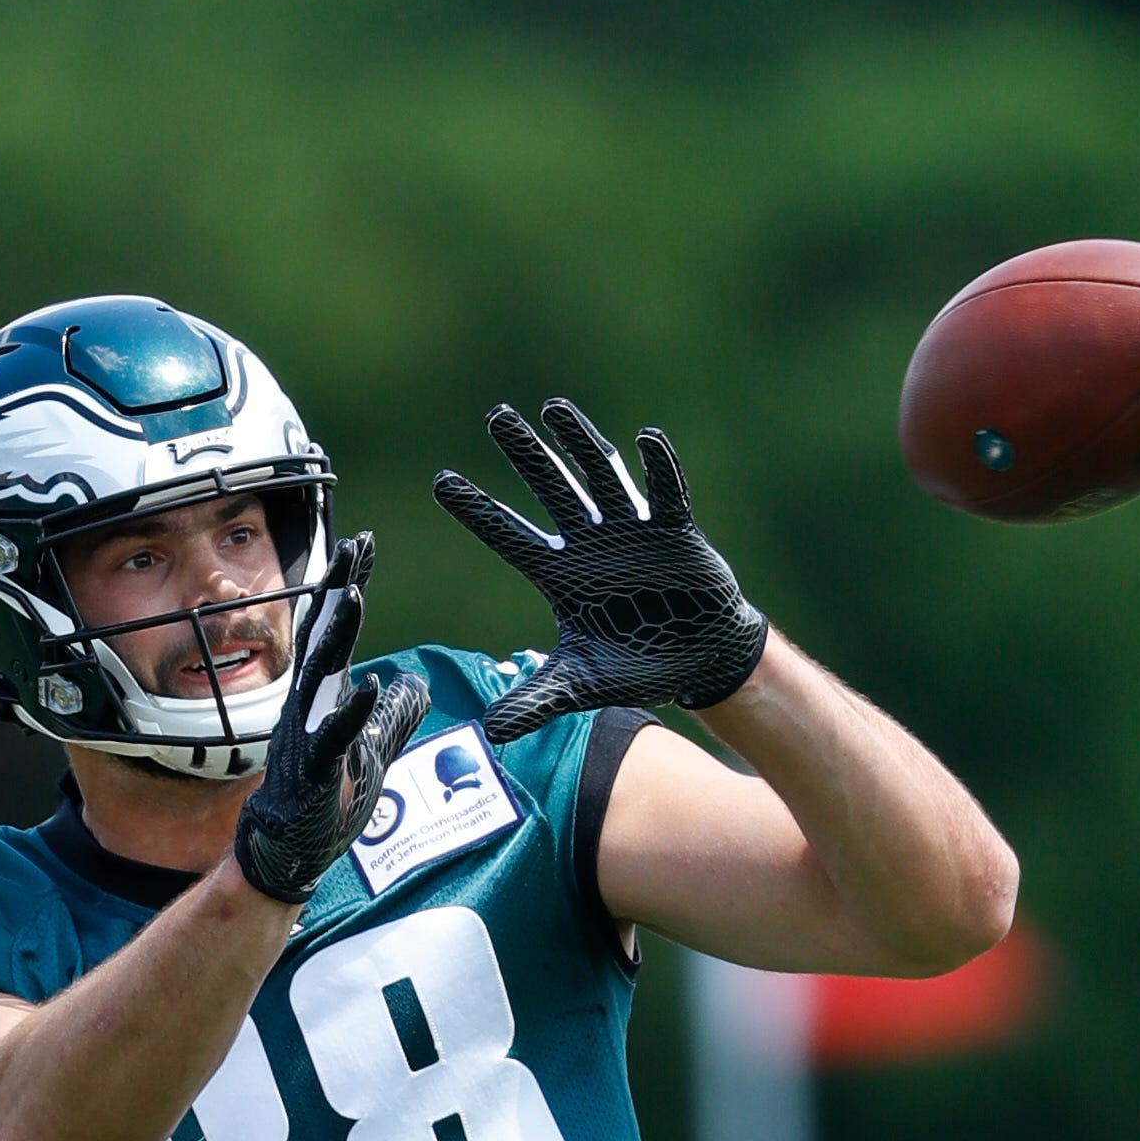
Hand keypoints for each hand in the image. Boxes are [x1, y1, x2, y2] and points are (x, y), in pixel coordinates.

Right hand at [230, 536, 431, 906]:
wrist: (287, 851)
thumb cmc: (326, 801)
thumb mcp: (372, 750)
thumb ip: (394, 716)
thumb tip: (415, 681)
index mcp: (321, 698)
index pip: (334, 630)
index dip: (347, 586)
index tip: (362, 543)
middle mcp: (307, 707)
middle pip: (323, 636)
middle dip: (338, 589)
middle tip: (353, 546)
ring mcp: (306, 736)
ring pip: (322, 675)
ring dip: (339, 635)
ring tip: (356, 596)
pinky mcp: (315, 772)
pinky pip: (334, 737)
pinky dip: (353, 713)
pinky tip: (372, 687)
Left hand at [432, 399, 767, 742]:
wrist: (699, 662)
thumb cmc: (637, 665)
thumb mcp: (581, 684)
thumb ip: (537, 699)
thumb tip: (491, 731)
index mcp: (560, 573)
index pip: (507, 534)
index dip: (476, 509)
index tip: (440, 481)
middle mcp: (589, 542)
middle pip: (548, 488)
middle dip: (524, 454)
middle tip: (496, 417)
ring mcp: (630, 531)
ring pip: (598, 476)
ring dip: (578, 443)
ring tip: (553, 409)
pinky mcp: (673, 530)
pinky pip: (664, 492)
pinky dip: (657, 466)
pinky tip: (644, 438)